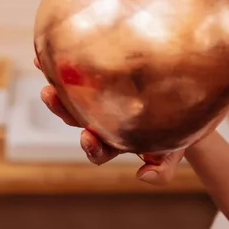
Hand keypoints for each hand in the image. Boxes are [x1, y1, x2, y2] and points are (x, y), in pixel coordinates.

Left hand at [34, 57, 184, 184]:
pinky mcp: (100, 78)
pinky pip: (77, 73)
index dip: (91, 145)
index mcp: (118, 140)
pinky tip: (44, 53)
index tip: (87, 136)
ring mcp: (100, 98)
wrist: (186, 104)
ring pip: (72, 94)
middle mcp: (105, 120)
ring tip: (43, 67)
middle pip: (77, 118)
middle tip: (48, 94)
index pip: (100, 149)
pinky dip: (59, 65)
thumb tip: (143, 175)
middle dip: (61, 107)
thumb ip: (161, 170)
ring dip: (57, 82)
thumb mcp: (173, 150)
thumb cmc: (177, 131)